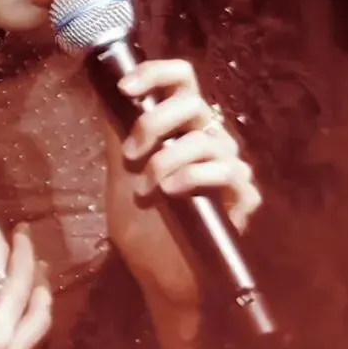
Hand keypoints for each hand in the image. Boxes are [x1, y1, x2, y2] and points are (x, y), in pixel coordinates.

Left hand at [103, 60, 259, 348]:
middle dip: (154, 122)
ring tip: (148, 189)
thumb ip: (118, 134)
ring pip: (206, 138)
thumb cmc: (142, 225)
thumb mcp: (120, 174)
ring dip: (167, 160)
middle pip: (193, 102)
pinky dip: (195, 177)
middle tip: (131, 154)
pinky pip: (228, 171)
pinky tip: (174, 194)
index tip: (126, 88)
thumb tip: (104, 89)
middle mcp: (210, 138)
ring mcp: (230, 166)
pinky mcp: (243, 197)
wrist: (159, 277)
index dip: (156, 72)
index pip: (182, 78)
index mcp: (182, 126)